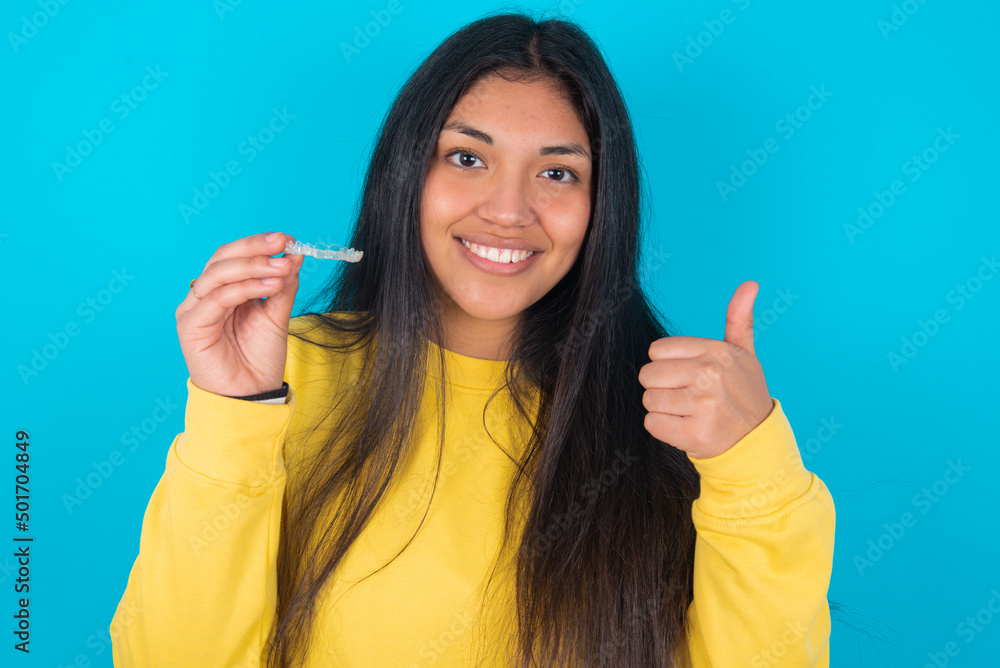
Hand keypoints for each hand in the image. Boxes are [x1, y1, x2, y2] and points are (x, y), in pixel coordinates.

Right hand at [175, 232, 304, 396]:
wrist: (252, 395)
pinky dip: (246, 288)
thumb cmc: (259, 357)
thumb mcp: (277, 316)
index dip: (258, 244)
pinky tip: (271, 286)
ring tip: (283, 268)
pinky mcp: (190, 326)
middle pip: (223, 258)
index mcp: (222, 289)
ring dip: (254, 267)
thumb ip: (282, 286)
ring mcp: (193, 309)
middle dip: (255, 249)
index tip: (287, 239)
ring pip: (219, 274)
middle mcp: (204, 296)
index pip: (234, 255)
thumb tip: (294, 255)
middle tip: (283, 244)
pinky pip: (218, 298)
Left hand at [638, 280, 772, 459]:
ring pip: (649, 400)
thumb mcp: (744, 354)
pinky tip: (686, 427)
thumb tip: (750, 284)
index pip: (657, 350)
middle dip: (661, 387)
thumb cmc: (744, 393)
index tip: (688, 376)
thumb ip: (739, 319)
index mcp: (717, 351)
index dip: (667, 365)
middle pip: (648, 375)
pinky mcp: (695, 433)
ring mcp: (703, 405)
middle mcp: (710, 374)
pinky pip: (652, 424)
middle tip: (687, 397)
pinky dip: (664, 429)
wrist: (758, 441)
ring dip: (663, 409)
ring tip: (688, 412)